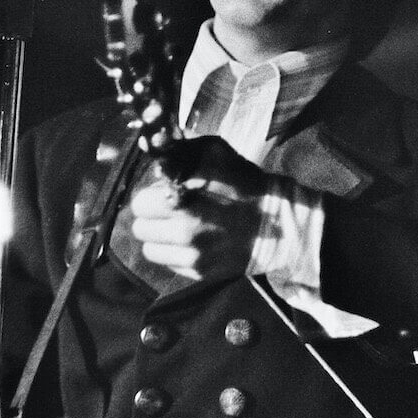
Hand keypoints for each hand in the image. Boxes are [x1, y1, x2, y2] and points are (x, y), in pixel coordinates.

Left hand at [130, 136, 267, 280]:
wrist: (277, 223)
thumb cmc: (242, 182)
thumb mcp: (213, 151)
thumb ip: (177, 147)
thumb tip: (150, 145)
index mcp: (183, 198)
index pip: (140, 202)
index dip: (151, 193)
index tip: (164, 191)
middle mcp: (184, 229)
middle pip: (140, 227)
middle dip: (151, 217)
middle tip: (170, 210)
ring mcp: (192, 255)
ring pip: (149, 249)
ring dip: (159, 238)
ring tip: (179, 227)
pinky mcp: (199, 273)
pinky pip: (169, 264)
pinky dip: (175, 253)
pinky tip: (193, 241)